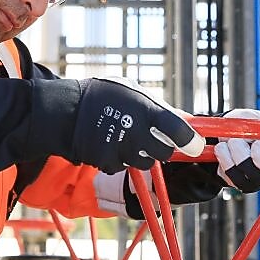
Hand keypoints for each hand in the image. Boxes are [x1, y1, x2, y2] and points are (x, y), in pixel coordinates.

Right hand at [72, 78, 202, 172]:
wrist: (65, 112)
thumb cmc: (102, 96)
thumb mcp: (133, 92)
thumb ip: (160, 108)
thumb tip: (187, 121)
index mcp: (145, 110)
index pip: (179, 131)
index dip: (191, 141)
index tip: (194, 145)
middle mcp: (136, 132)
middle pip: (165, 153)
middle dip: (163, 148)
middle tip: (152, 138)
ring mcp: (121, 150)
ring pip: (145, 163)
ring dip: (141, 154)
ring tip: (126, 137)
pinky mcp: (108, 163)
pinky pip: (125, 167)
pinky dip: (121, 159)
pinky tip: (110, 144)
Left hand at [212, 109, 259, 193]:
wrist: (221, 132)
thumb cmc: (246, 124)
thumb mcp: (258, 118)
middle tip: (253, 141)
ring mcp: (257, 178)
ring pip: (251, 172)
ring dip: (238, 150)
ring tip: (233, 139)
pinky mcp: (239, 182)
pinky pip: (231, 174)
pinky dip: (225, 156)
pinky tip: (224, 148)